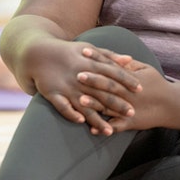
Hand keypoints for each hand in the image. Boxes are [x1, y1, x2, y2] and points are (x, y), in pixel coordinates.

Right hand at [25, 39, 142, 134]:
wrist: (38, 54)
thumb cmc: (68, 52)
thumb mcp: (89, 49)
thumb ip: (109, 56)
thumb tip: (130, 60)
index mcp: (89, 63)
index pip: (112, 72)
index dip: (127, 81)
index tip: (140, 89)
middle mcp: (80, 76)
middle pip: (102, 91)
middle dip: (117, 102)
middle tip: (132, 113)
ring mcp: (66, 86)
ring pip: (84, 104)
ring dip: (97, 118)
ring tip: (109, 131)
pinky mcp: (53, 93)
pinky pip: (62, 106)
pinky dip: (71, 113)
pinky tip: (81, 122)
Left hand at [81, 58, 169, 133]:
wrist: (172, 105)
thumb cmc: (158, 84)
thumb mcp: (146, 70)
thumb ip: (130, 65)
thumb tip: (115, 56)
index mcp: (130, 79)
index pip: (111, 66)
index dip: (97, 58)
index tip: (84, 52)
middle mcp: (128, 94)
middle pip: (108, 86)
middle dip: (93, 80)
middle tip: (77, 75)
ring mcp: (129, 109)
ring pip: (109, 107)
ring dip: (94, 105)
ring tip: (79, 101)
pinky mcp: (131, 123)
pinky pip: (116, 127)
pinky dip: (105, 128)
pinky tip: (92, 130)